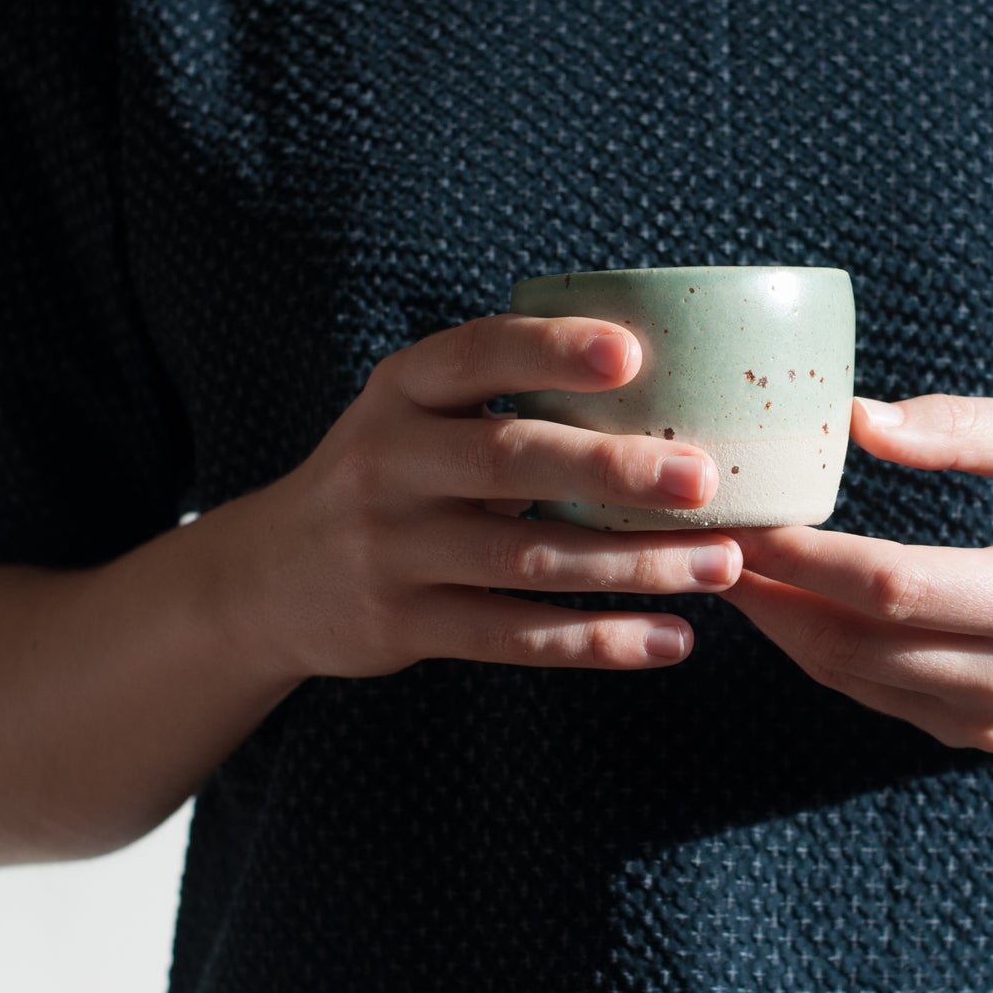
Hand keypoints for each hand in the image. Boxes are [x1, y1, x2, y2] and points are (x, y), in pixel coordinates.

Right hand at [233, 315, 742, 679]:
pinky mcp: (403, 625)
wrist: (271, 578)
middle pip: (507, 460)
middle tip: (703, 480)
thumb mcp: (418, 413)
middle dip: (611, 470)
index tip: (631, 352)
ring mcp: (392, 549)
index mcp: (401, 389)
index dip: (550, 351)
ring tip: (721, 565)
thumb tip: (671, 373)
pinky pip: (513, 635)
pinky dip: (596, 641)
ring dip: (632, 565)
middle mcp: (388, 462)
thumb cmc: (392, 473)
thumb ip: (507, 394)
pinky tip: (670, 639)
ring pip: (526, 559)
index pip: (475, 354)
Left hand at [721, 395, 992, 752]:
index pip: (896, 585)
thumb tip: (857, 420)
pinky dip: (810, 646)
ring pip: (849, 676)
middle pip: (857, 641)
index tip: (744, 509)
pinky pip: (868, 693)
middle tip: (704, 534)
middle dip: (768, 588)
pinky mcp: (972, 738)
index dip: (806, 553)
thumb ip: (970, 428)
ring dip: (775, 621)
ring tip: (721, 559)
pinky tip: (775, 596)